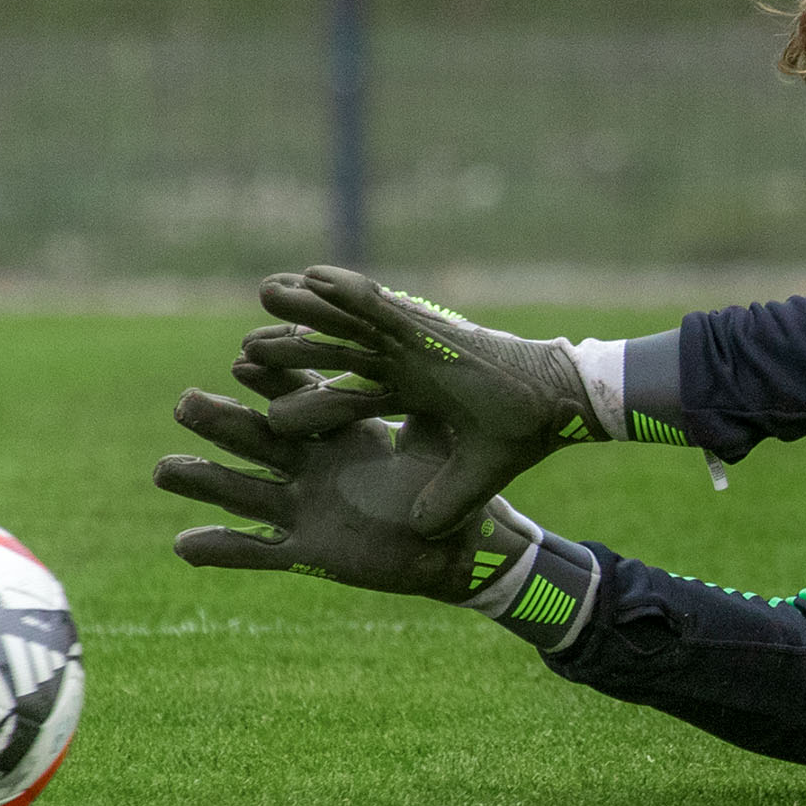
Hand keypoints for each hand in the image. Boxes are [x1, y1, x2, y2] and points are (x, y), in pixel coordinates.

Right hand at [155, 369, 539, 600]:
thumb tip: (428, 363)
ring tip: (162, 470)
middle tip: (185, 403)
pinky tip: (182, 545)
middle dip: (222, 423)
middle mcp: (311, 466)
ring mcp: (302, 509)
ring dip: (204, 481)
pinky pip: (256, 553)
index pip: (299, 401)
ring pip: (243, 492)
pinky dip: (221, 550)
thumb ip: (424, 409)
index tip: (243, 358)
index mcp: (340, 433)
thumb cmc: (444, 486)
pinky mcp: (305, 554)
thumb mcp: (438, 444)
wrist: (451, 548)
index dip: (272, 382)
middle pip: (258, 439)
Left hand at [234, 265, 607, 534]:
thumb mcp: (473, 474)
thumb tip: (421, 530)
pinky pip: (380, 305)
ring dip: (307, 309)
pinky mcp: (428, 328)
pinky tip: (312, 275)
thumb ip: (445, 496)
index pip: (349, 399)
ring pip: (348, 325)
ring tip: (264, 292)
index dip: (311, 402)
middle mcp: (406, 365)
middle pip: (337, 357)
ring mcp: (414, 343)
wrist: (560, 405)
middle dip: (293, 352)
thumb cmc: (522, 433)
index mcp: (412, 395)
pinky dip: (347, 290)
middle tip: (245, 351)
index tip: (272, 414)